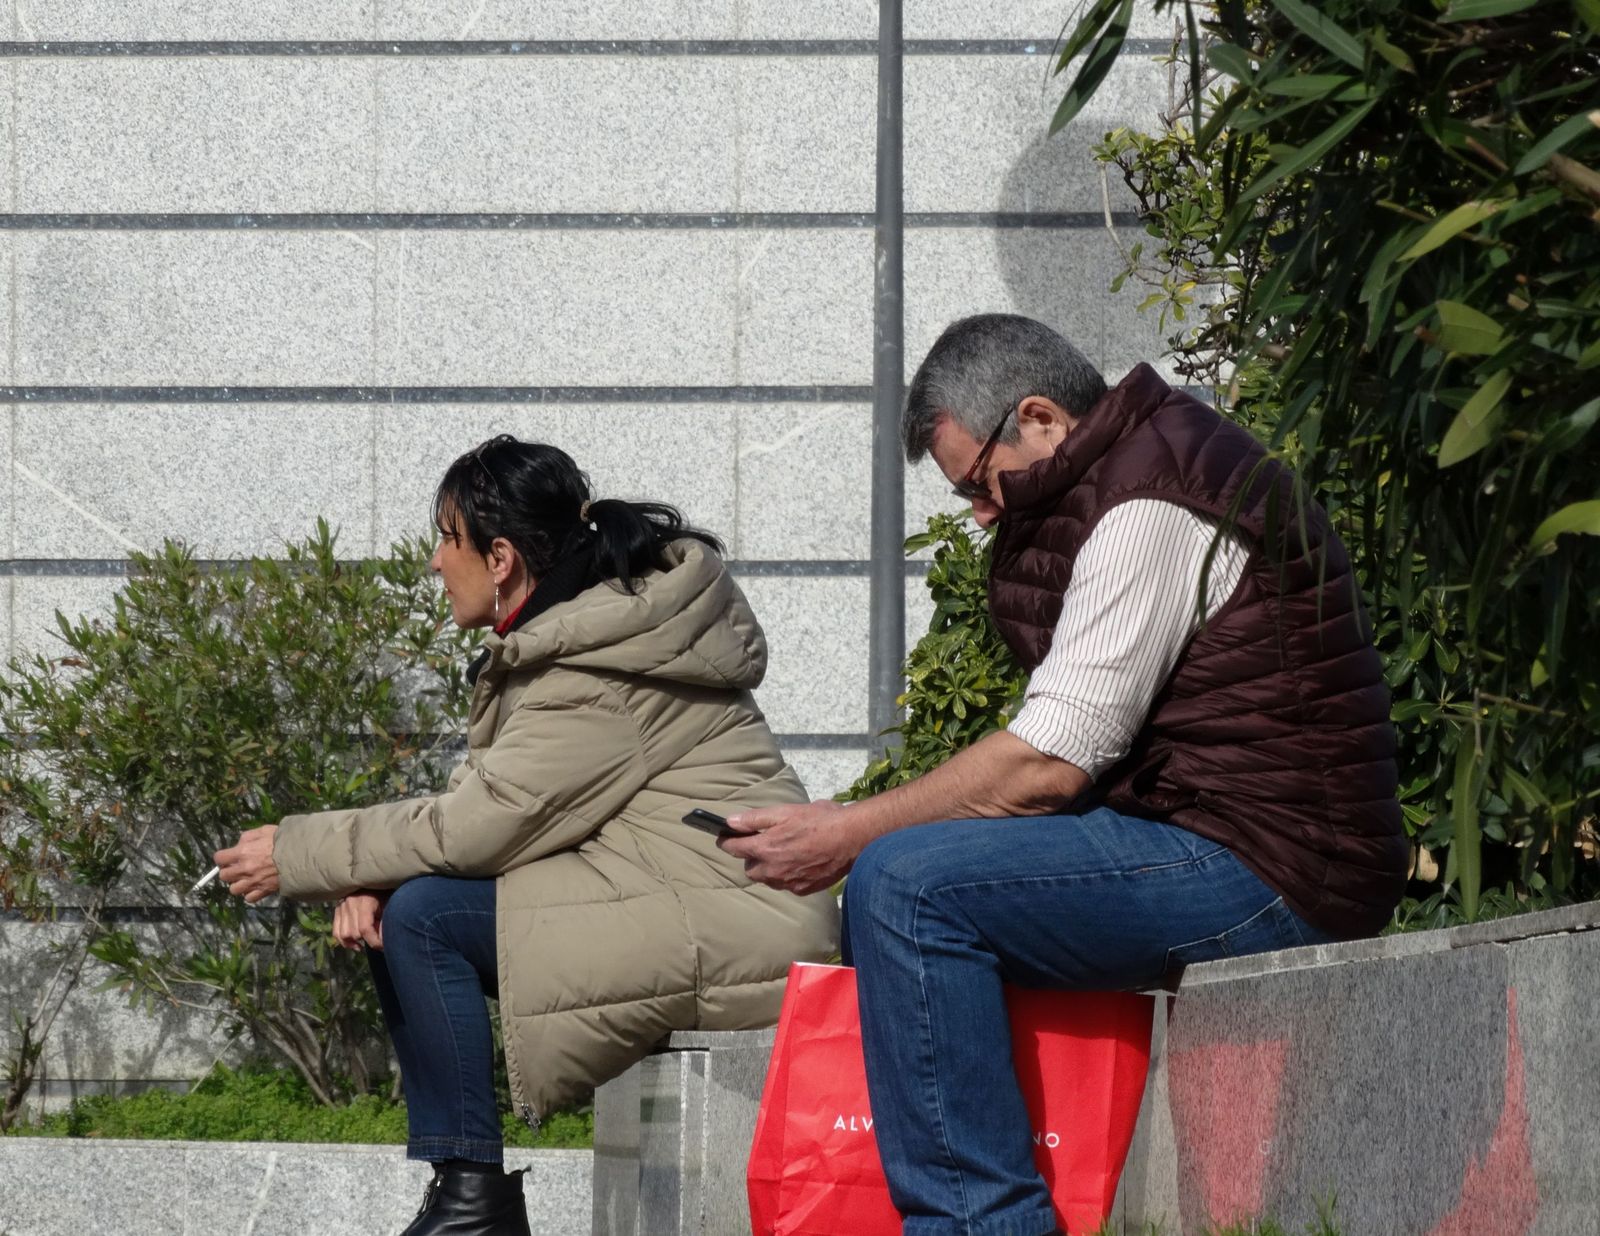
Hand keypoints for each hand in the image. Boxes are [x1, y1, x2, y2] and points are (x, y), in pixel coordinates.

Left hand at [214, 825, 279, 904]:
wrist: (301, 855)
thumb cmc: (283, 840)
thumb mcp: (264, 830)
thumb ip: (248, 837)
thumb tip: (239, 844)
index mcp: (242, 852)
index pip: (219, 858)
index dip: (222, 857)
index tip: (227, 857)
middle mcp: (244, 869)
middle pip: (224, 876)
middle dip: (229, 871)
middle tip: (237, 867)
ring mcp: (253, 882)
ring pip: (233, 889)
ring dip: (238, 884)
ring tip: (246, 878)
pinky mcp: (263, 891)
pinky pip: (249, 898)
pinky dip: (250, 893)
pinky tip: (256, 886)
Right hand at [333, 892, 386, 950]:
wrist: (371, 878)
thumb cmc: (383, 891)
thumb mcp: (388, 905)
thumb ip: (385, 922)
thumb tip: (384, 941)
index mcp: (364, 902)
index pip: (365, 929)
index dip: (374, 942)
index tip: (383, 947)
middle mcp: (350, 905)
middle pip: (354, 933)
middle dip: (367, 940)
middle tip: (377, 941)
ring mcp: (341, 907)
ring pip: (343, 934)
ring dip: (354, 942)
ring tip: (365, 944)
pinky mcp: (337, 910)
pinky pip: (336, 931)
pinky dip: (343, 940)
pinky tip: (354, 944)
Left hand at [719, 800, 860, 895]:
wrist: (852, 839)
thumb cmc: (820, 821)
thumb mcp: (785, 812)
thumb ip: (755, 819)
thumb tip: (731, 822)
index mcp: (766, 848)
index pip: (734, 848)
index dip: (726, 841)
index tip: (724, 837)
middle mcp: (773, 870)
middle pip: (749, 868)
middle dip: (751, 857)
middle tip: (763, 843)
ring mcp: (788, 882)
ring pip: (768, 878)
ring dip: (768, 867)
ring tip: (782, 852)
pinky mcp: (803, 889)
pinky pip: (786, 884)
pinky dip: (786, 875)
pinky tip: (798, 862)